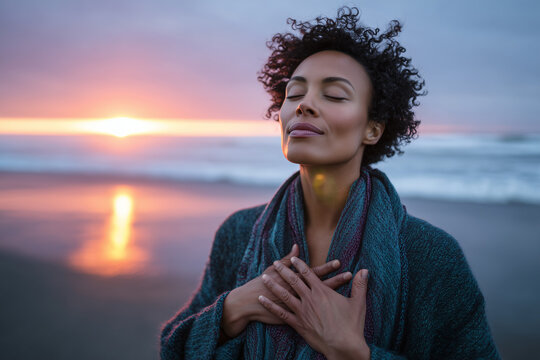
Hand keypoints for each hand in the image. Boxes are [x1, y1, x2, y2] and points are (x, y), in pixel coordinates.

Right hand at [221, 244, 352, 338]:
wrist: (249, 302)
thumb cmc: (261, 283)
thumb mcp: (274, 269)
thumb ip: (287, 259)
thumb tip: (297, 246)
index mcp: (294, 279)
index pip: (314, 272)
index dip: (327, 268)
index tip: (340, 263)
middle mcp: (298, 292)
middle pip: (320, 286)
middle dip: (335, 281)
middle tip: (350, 275)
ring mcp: (297, 305)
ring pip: (319, 302)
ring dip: (333, 298)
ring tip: (347, 296)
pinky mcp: (293, 317)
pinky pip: (310, 316)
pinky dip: (321, 315)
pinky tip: (331, 315)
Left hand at [258, 256, 370, 359]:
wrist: (344, 346)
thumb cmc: (352, 325)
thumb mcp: (358, 303)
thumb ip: (360, 285)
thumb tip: (365, 270)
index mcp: (322, 292)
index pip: (309, 274)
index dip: (300, 265)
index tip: (293, 258)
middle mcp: (310, 299)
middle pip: (293, 281)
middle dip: (283, 270)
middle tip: (275, 262)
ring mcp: (302, 312)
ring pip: (284, 295)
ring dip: (273, 285)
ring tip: (264, 277)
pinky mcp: (298, 324)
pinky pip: (281, 313)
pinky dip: (271, 306)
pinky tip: (262, 300)